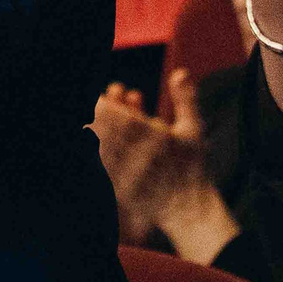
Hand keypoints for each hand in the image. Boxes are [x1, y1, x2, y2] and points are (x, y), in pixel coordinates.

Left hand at [94, 70, 232, 252]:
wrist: (189, 209)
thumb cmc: (192, 167)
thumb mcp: (193, 130)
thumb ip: (185, 99)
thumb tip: (180, 71)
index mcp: (154, 139)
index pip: (119, 116)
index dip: (104, 105)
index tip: (101, 97)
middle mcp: (137, 156)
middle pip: (103, 130)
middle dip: (96, 116)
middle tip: (96, 105)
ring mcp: (125, 173)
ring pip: (99, 148)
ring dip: (92, 131)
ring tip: (89, 121)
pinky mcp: (116, 188)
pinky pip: (101, 167)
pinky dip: (94, 152)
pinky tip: (91, 140)